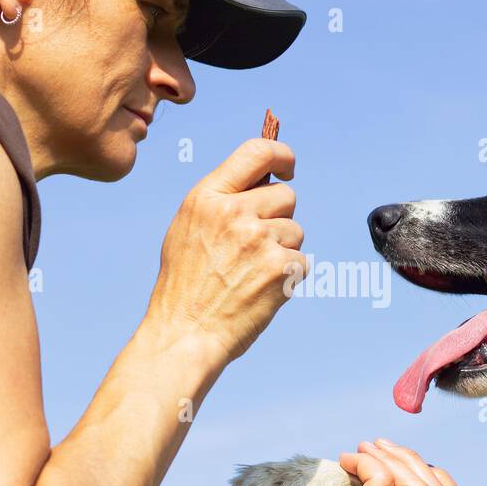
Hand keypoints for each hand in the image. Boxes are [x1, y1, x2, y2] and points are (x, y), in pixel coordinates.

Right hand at [144, 138, 306, 363]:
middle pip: (286, 195)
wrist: (186, 333)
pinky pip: (301, 261)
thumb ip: (221, 200)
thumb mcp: (188, 228)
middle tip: (254, 247)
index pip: (257, 152)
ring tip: (250, 274)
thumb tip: (261, 180)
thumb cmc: (185, 285)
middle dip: (278, 217)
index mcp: (208, 197)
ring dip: (282, 250)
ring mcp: (260, 240)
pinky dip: (288, 276)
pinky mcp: (282, 268)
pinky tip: (261, 290)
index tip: (289, 166)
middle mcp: (234, 212)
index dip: (282, 155)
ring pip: (295, 231)